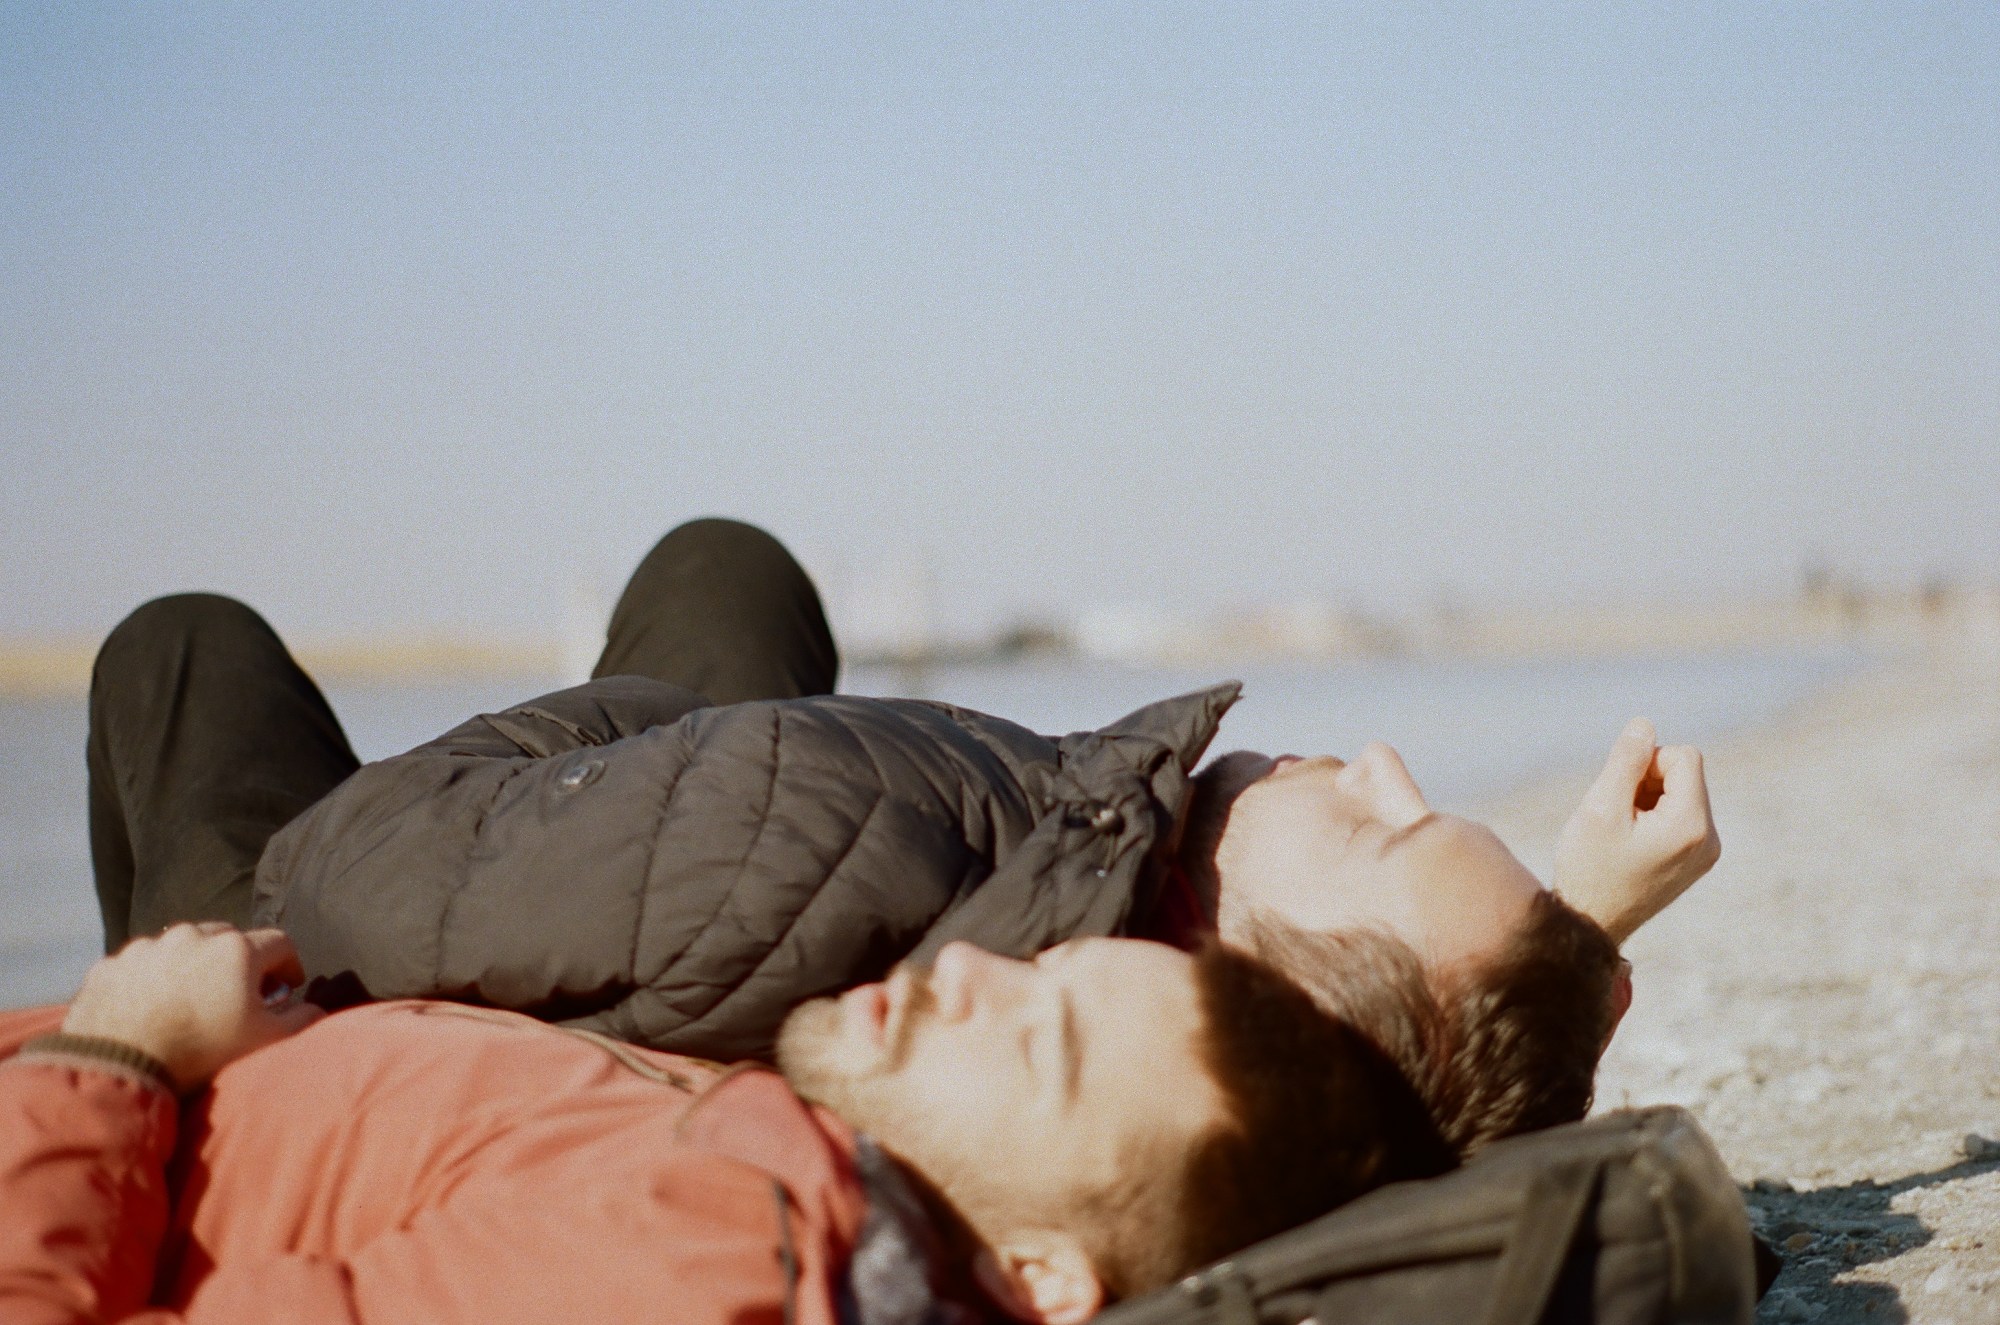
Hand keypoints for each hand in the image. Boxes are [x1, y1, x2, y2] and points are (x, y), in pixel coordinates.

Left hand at [62, 922, 323, 1089]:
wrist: (118, 1068)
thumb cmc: (200, 1052)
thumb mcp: (265, 1041)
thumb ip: (301, 1020)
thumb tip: (317, 1009)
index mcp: (236, 948)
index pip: (280, 943)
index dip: (289, 967)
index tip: (287, 989)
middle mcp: (192, 935)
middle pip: (229, 938)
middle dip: (238, 962)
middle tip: (236, 995)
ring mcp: (146, 947)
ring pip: (181, 947)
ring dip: (192, 967)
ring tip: (187, 1003)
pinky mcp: (110, 965)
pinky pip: (140, 965)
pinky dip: (150, 979)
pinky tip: (149, 1008)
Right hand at [1554, 718, 1720, 945]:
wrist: (1590, 925)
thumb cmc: (1590, 867)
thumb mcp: (1600, 808)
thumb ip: (1625, 761)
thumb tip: (1645, 724)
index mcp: (1692, 825)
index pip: (1684, 757)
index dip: (1646, 764)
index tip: (1619, 794)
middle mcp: (1710, 839)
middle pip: (1684, 774)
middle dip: (1647, 782)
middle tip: (1616, 816)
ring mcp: (1706, 853)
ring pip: (1680, 794)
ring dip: (1648, 800)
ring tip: (1621, 833)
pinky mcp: (1696, 861)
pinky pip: (1681, 816)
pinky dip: (1653, 818)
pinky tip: (1630, 844)